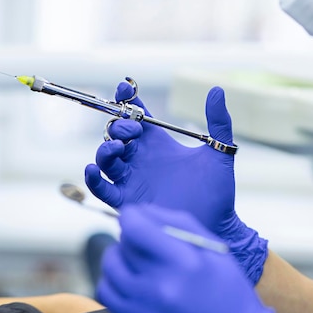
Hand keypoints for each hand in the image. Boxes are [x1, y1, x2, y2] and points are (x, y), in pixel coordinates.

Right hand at [84, 81, 266, 282]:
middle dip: (119, 126)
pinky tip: (93, 169)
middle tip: (133, 130)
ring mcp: (131, 179)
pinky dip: (93, 178)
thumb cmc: (218, 192)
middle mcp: (141, 159)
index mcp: (159, 144)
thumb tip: (217, 90)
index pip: (136, 114)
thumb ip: (218, 122)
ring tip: (118, 148)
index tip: (125, 87)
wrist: (216, 225)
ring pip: (105, 158)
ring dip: (105, 149)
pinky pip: (102, 188)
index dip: (127, 99)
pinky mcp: (126, 200)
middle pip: (116, 134)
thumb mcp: (219, 152)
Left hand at [97, 204, 279, 312]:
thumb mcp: (215, 250)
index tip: (137, 216)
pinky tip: (132, 280)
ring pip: (111, 265)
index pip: (134, 226)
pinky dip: (113, 279)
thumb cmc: (230, 294)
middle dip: (133, 236)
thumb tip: (142, 210)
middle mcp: (161, 285)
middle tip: (149, 243)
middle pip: (124, 243)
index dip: (131, 215)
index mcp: (185, 263)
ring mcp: (144, 307)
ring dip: (120, 256)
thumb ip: (178, 223)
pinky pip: (106, 290)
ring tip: (140, 261)